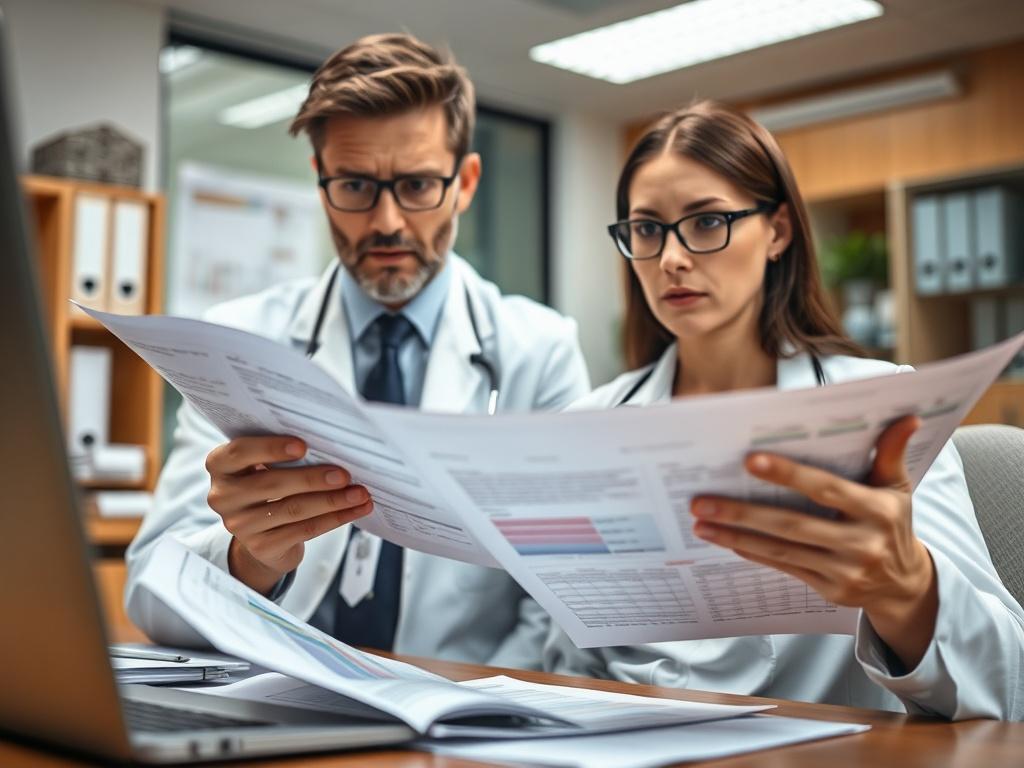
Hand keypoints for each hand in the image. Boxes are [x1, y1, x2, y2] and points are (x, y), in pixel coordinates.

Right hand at [205, 436, 372, 594]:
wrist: (263, 532)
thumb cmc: (270, 484)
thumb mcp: (265, 464)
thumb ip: (283, 452)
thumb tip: (329, 443)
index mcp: (221, 466)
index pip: (238, 453)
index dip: (270, 448)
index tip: (303, 446)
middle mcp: (223, 496)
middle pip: (271, 485)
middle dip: (312, 479)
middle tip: (344, 474)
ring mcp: (240, 525)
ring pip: (292, 509)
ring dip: (331, 500)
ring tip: (360, 493)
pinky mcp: (262, 547)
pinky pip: (304, 530)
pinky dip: (335, 518)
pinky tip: (355, 510)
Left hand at [690, 415, 937, 669]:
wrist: (905, 586)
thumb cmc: (894, 525)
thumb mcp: (899, 488)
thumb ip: (891, 452)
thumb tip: (906, 417)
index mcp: (878, 511)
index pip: (826, 488)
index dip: (789, 475)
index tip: (749, 461)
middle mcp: (861, 542)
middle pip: (793, 524)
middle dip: (743, 512)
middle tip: (702, 501)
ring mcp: (844, 570)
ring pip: (781, 549)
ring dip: (736, 535)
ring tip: (701, 521)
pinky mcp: (829, 590)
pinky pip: (784, 567)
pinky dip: (752, 552)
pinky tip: (725, 539)